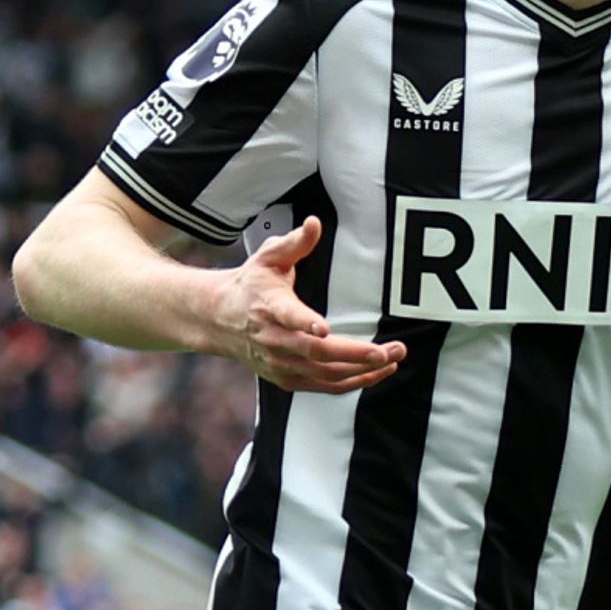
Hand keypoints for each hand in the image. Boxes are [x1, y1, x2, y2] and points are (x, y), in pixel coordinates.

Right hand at [211, 216, 404, 391]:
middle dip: (354, 353)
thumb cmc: (251, 284)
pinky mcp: (286, 379)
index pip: (287, 316)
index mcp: (269, 306)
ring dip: (361, 370)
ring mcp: (279, 363)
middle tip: (387, 351)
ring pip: (324, 374)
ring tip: (392, 360)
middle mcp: (273, 339)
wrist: (218, 320)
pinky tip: (376, 372)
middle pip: (315, 352)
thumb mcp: (268, 257)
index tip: (324, 327)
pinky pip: (324, 386)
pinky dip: (351, 382)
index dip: (305, 322)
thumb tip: (313, 224)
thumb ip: (294, 242)